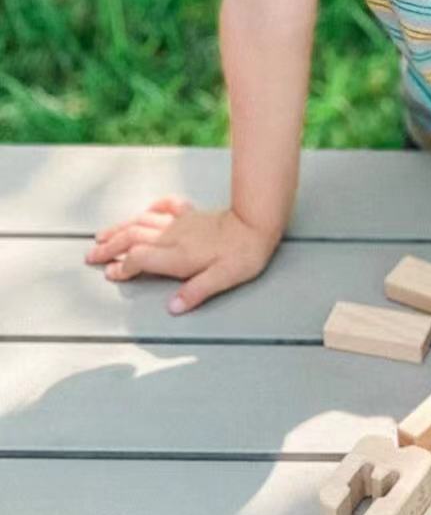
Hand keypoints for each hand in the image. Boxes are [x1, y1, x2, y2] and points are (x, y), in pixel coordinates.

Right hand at [84, 195, 280, 313]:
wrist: (257, 223)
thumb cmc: (243, 254)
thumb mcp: (223, 278)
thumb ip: (196, 292)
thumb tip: (172, 308)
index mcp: (177, 255)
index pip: (139, 259)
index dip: (122, 267)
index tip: (108, 274)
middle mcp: (173, 236)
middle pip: (132, 238)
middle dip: (109, 247)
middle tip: (90, 255)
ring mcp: (180, 223)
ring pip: (141, 222)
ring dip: (120, 228)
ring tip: (101, 235)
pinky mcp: (191, 214)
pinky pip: (165, 206)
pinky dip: (150, 208)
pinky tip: (144, 211)